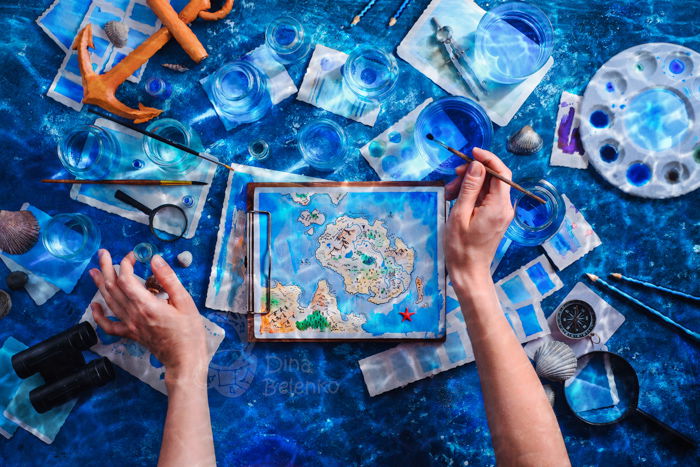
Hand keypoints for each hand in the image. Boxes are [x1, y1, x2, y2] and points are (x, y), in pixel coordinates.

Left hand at [89, 249, 208, 381]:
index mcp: (147, 305)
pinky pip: (109, 326)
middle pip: (113, 288)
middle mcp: (134, 314)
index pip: (126, 279)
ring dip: (100, 285)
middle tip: (102, 254)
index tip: (135, 255)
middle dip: (106, 268)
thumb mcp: (185, 301)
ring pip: (109, 302)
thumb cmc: (189, 332)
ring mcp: (130, 325)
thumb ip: (168, 279)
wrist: (185, 359)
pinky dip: (99, 316)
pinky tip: (95, 306)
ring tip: (94, 271)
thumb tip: (155, 260)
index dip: (126, 263)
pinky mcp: (131, 334)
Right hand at [445, 148, 513, 288]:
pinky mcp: (495, 218)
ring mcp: (501, 213)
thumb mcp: (460, 214)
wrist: (469, 272)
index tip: (471, 152)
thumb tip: (477, 165)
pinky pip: (485, 199)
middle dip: (473, 173)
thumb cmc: (461, 247)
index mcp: (499, 205)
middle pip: (493, 179)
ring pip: (487, 188)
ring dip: (469, 185)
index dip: (487, 158)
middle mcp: (505, 207)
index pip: (501, 172)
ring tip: (450, 193)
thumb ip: (470, 187)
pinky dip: (471, 196)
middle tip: (452, 178)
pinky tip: (456, 200)